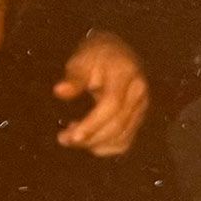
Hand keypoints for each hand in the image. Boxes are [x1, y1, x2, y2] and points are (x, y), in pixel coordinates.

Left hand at [55, 30, 149, 155]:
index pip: (112, 104)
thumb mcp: (81, 61)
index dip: (93, 123)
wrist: (116, 54)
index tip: (73, 136)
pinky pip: (123, 142)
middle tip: (63, 139)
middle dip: (89, 138)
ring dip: (93, 144)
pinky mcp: (138, 120)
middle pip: (117, 124)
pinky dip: (103, 147)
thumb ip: (73, 78)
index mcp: (125, 74)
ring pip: (121, 138)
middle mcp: (138, 93)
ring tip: (69, 136)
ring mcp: (141, 108)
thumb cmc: (95, 57)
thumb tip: (59, 91)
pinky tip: (86, 138)